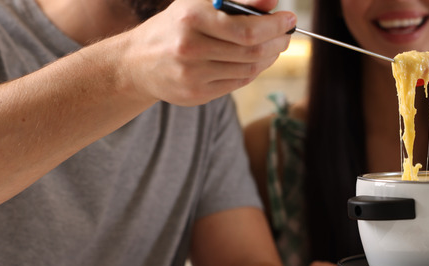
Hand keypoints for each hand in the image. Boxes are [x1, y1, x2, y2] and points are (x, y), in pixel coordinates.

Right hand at [120, 0, 295, 105]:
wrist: (138, 62)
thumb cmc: (176, 26)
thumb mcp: (199, 4)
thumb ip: (237, 0)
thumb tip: (272, 1)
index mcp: (191, 18)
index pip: (246, 28)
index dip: (274, 25)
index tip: (289, 18)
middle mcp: (190, 47)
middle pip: (251, 51)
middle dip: (276, 41)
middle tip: (286, 34)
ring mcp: (193, 74)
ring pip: (248, 69)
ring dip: (268, 57)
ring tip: (273, 47)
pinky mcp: (196, 94)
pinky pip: (238, 83)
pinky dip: (253, 71)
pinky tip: (256, 61)